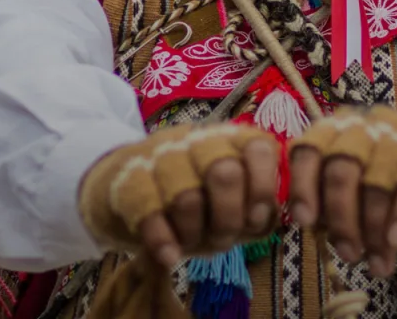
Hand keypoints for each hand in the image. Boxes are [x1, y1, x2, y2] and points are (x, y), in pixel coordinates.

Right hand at [79, 123, 279, 268]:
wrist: (121, 190)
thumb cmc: (190, 203)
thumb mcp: (231, 209)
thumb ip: (259, 213)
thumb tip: (275, 218)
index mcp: (227, 140)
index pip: (259, 149)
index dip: (264, 190)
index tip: (255, 220)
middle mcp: (195, 140)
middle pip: (224, 173)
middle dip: (228, 219)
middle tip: (220, 238)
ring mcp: (157, 155)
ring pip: (186, 195)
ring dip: (194, 232)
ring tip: (190, 243)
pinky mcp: (125, 178)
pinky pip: (148, 210)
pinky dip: (163, 240)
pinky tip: (169, 256)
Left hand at [289, 107, 396, 277]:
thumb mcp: (360, 198)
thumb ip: (334, 207)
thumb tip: (312, 229)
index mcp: (340, 131)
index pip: (308, 149)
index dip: (303, 185)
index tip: (306, 222)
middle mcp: (369, 125)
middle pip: (342, 167)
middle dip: (341, 217)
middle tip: (348, 254)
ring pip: (377, 180)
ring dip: (373, 228)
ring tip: (375, 262)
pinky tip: (396, 241)